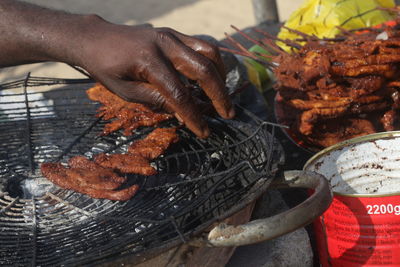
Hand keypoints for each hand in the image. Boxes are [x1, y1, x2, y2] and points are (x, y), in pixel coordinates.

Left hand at [77, 20, 234, 137]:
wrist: (95, 39)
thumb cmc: (106, 68)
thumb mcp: (126, 92)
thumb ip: (157, 101)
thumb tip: (184, 113)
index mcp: (148, 61)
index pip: (179, 93)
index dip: (194, 115)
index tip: (204, 131)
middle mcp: (165, 44)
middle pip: (202, 70)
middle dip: (218, 95)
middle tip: (228, 114)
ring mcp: (171, 35)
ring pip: (209, 52)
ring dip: (221, 76)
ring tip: (224, 96)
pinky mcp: (174, 33)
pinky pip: (202, 45)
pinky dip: (213, 63)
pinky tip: (215, 78)